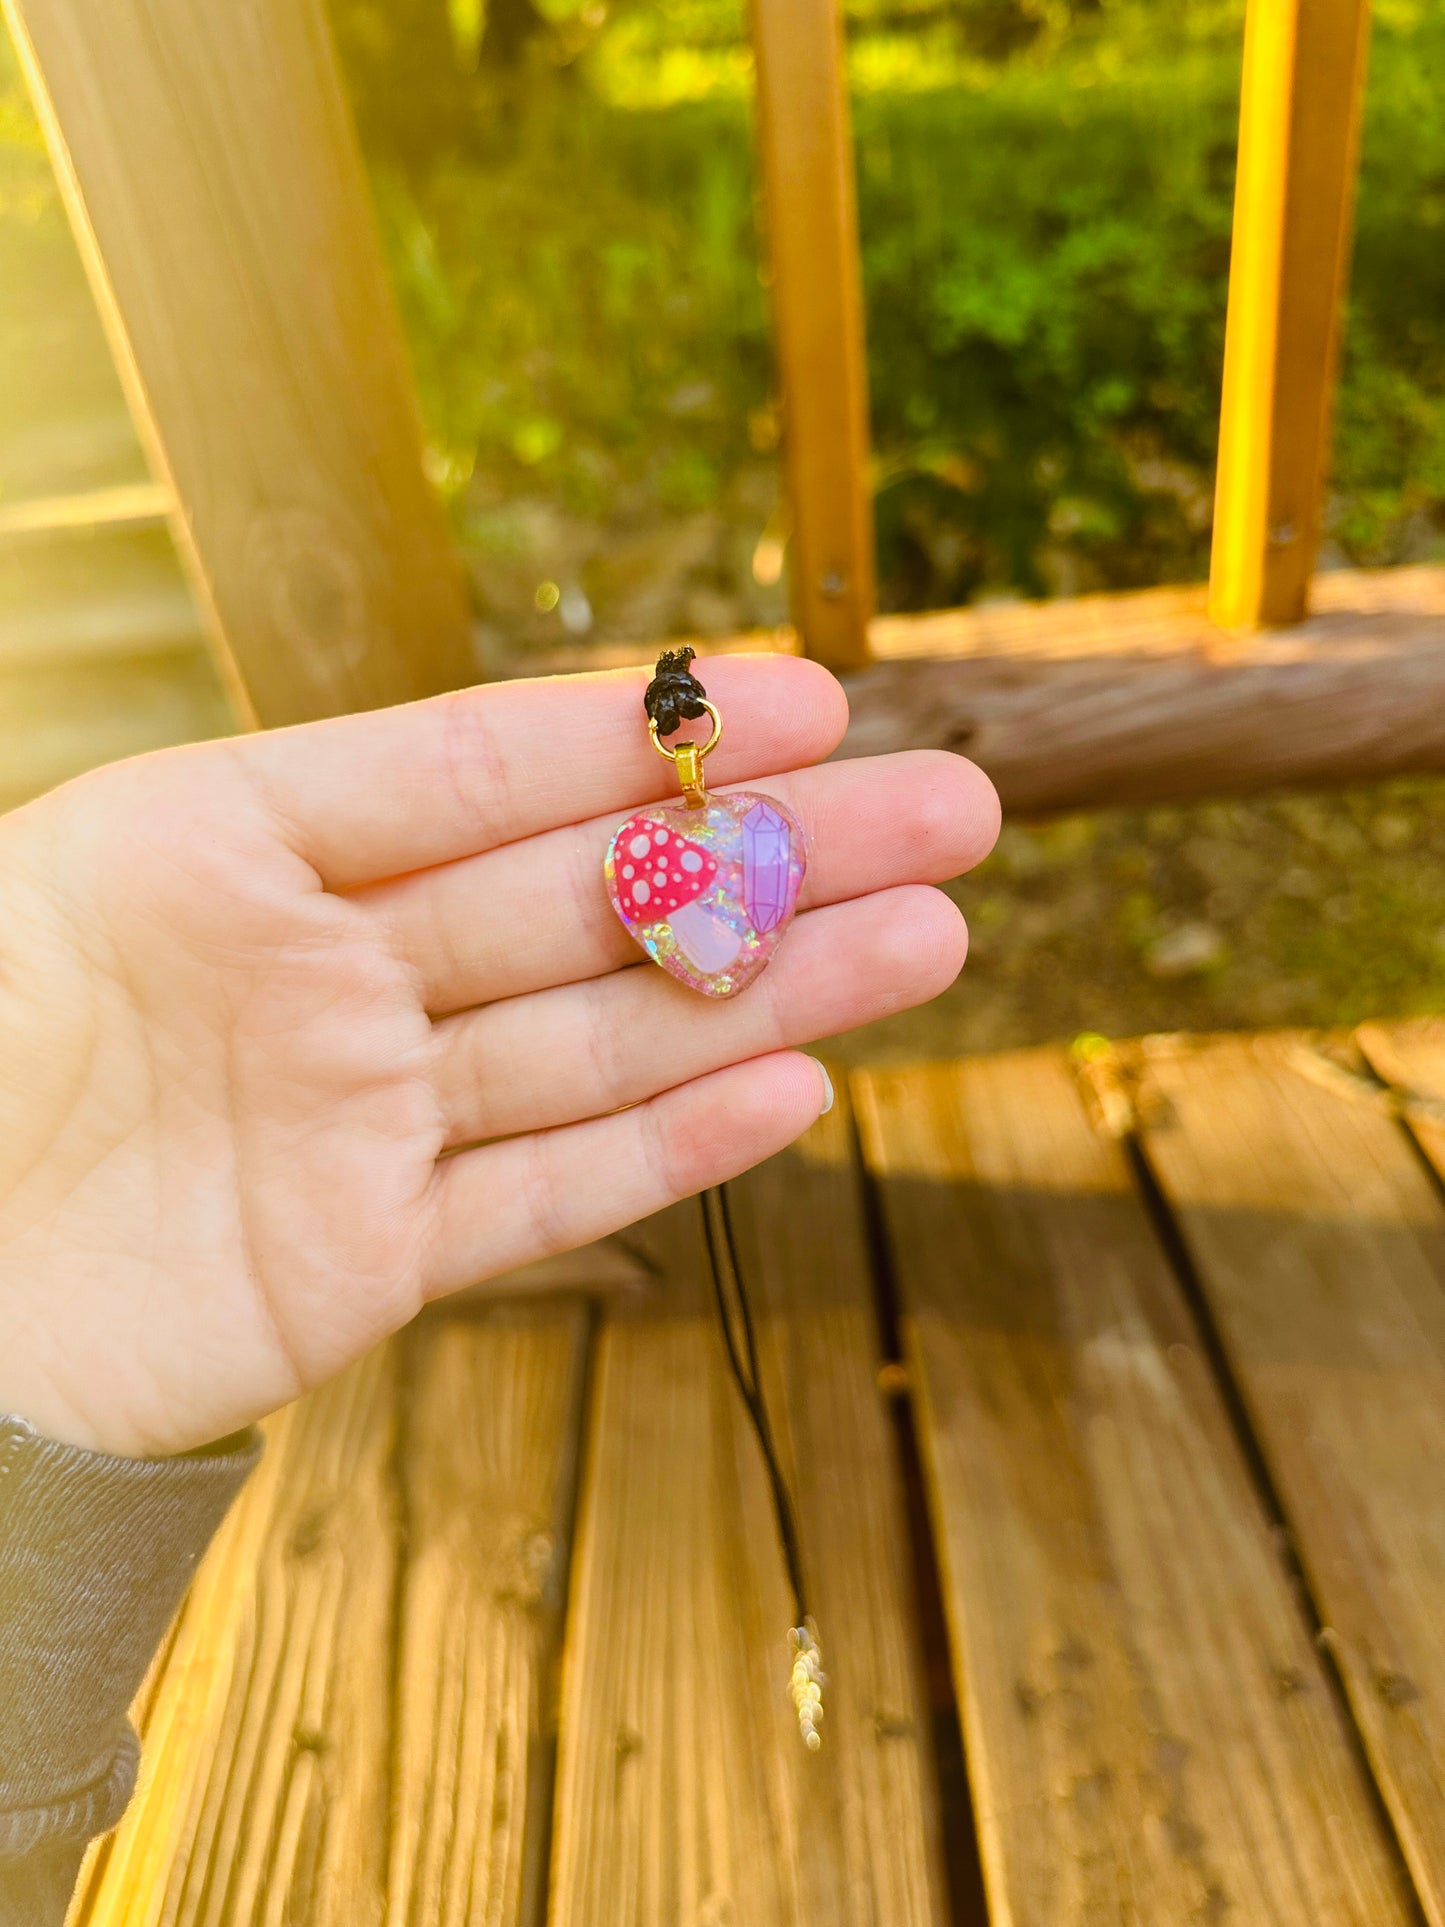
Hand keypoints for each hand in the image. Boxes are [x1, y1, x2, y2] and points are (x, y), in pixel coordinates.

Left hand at [0, 657, 996, 1456]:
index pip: (484, 766)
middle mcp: (325, 973)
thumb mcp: (82, 883)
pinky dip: (671, 1148)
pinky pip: (544, 1194)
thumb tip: (464, 747)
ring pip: (603, 1039)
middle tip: (946, 807)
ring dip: (772, 989)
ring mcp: (357, 1119)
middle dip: (775, 851)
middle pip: (588, 898)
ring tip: (930, 935)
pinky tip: (795, 1087)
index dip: (653, 737)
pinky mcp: (367, 1260)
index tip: (811, 700)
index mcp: (239, 847)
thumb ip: (259, 820)